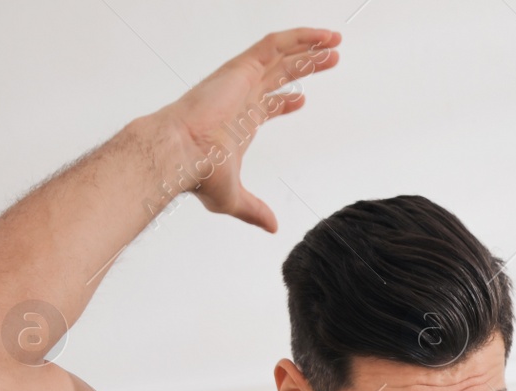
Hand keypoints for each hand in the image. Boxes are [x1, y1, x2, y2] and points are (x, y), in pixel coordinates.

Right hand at [160, 28, 340, 232]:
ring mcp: (240, 80)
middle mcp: (240, 96)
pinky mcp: (241, 68)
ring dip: (308, 47)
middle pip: (279, 75)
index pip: (266, 104)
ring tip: (334, 42)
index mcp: (239, 121)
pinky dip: (299, 37)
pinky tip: (321, 37)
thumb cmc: (198, 173)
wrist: (181, 153)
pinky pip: (274, 44)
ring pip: (280, 55)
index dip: (287, 101)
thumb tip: (272, 227)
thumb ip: (255, 210)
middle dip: (305, 66)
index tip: (303, 100)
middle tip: (331, 60)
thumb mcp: (234, 198)